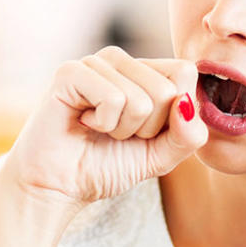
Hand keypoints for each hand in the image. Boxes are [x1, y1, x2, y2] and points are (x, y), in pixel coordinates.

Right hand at [1, 45, 208, 213]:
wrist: (58, 187)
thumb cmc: (105, 166)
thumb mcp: (160, 156)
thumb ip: (187, 136)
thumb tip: (187, 104)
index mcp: (144, 71)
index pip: (185, 73)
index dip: (172, 116)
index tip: (144, 132)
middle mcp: (121, 60)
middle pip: (167, 90)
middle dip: (147, 129)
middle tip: (116, 134)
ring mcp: (95, 62)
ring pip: (141, 99)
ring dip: (122, 130)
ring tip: (97, 129)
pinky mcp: (71, 72)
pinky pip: (114, 99)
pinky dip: (103, 124)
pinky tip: (83, 123)